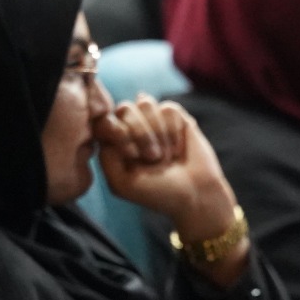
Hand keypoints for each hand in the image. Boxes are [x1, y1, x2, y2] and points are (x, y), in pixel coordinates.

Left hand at [95, 95, 249, 285]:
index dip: (118, 133)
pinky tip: (178, 147)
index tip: (132, 155)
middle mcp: (132, 129)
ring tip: (166, 155)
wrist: (195, 195)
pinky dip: (173, 130)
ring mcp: (154, 121)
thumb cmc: (157, 193)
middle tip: (153, 158)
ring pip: (146, 104)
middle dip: (141, 134)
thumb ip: (105, 156)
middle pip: (124, 107)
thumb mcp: (121, 183)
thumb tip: (110, 122)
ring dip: (158, 133)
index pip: (104, 120)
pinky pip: (168, 108)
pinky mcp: (177, 118)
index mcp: (114, 144)